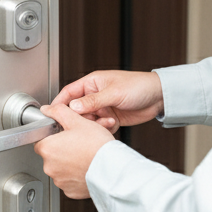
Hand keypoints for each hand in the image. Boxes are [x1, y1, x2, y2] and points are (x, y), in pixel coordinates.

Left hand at [34, 104, 114, 198]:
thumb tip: (47, 110)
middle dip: (61, 150)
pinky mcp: (71, 192)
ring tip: (83, 156)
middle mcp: (50, 167)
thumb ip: (58, 112)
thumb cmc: (97, 146)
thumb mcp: (77, 121)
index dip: (51, 136)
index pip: (40, 140)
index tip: (62, 136)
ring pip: (59, 169)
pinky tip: (86, 168)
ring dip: (68, 163)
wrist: (115, 169)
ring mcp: (60, 181)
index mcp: (47, 148)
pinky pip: (69, 181)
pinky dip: (75, 176)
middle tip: (76, 144)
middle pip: (50, 155)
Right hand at [49, 69, 163, 130]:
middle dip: (81, 118)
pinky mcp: (112, 118)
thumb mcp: (113, 92)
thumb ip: (92, 101)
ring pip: (90, 120)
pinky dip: (105, 128)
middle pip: (78, 109)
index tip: (52, 113)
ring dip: (96, 124)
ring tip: (107, 121)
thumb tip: (73, 107)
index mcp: (91, 83)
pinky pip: (102, 126)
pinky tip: (114, 125)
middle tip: (84, 124)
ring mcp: (103, 107)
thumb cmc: (138, 85)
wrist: (160, 97)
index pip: (69, 92)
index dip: (60, 102)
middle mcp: (95, 95)